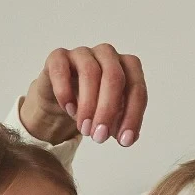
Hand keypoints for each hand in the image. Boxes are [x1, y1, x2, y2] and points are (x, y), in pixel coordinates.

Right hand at [20, 45, 146, 148]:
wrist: (62, 102)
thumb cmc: (93, 106)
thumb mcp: (112, 118)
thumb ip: (122, 125)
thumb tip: (128, 138)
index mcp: (127, 67)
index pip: (136, 88)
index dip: (133, 115)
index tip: (125, 141)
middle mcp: (107, 55)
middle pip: (114, 77)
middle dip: (108, 110)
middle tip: (100, 136)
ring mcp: (82, 53)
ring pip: (90, 72)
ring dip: (88, 105)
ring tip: (84, 129)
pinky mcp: (58, 57)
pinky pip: (61, 69)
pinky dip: (65, 92)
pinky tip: (68, 110)